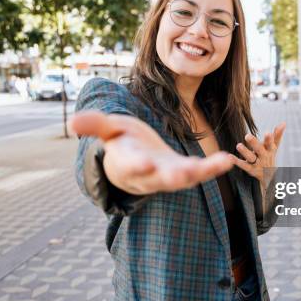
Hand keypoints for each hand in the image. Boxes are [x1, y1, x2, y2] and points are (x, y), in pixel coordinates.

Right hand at [70, 111, 232, 194]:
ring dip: (199, 173)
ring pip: (183, 178)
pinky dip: (214, 167)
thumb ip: (95, 125)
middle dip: (171, 175)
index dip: (137, 165)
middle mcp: (148, 174)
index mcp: (127, 163)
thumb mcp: (109, 130)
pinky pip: (200, 172)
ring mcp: (168, 175)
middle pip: (159, 178)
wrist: (136, 161)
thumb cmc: (121, 142)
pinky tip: (228, 160)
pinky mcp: (185, 172)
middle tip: (182, 173)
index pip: (131, 166)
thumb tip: (72, 122)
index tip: (144, 163)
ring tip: (217, 164)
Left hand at [230, 122, 285, 188]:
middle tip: (247, 136)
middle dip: (254, 143)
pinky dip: (237, 161)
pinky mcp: (250, 170)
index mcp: (270, 150)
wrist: (269, 176)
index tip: (268, 133)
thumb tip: (283, 123)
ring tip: (238, 145)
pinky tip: (230, 156)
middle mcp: (264, 157)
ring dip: (244, 152)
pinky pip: (243, 165)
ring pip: (251, 158)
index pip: (270, 144)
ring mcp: (257, 164)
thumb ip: (277, 135)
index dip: (269, 139)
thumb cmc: (269, 156)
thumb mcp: (274, 147)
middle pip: (259, 150)